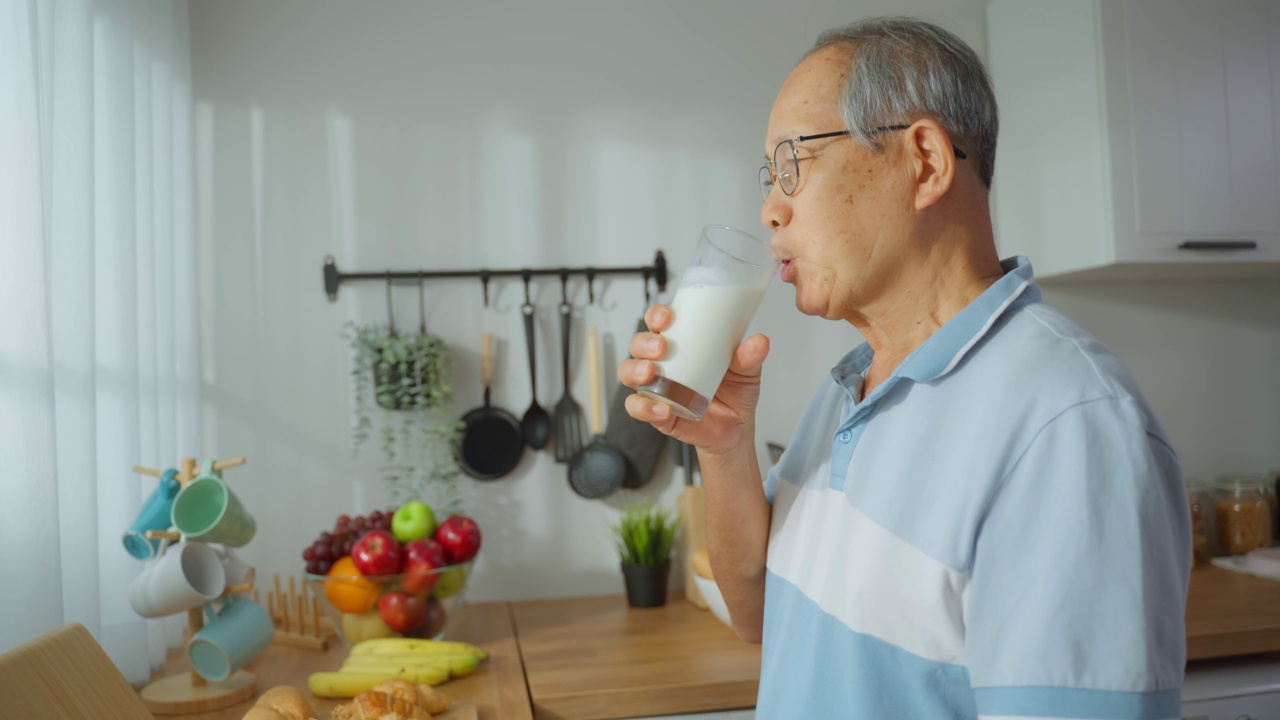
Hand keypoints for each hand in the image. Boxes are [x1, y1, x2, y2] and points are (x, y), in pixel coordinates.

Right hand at [617, 304, 769, 455]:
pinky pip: (638, 407)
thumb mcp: (746, 372)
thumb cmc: (734, 394)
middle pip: (638, 344)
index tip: (667, 317)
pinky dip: (645, 408)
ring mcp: (656, 387)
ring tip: (651, 374)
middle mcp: (663, 363)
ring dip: (635, 370)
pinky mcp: (655, 412)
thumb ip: (750, 357)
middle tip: (661, 347)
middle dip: (644, 343)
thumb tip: (759, 342)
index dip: (656, 315)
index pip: (659, 322)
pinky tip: (662, 408)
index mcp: (682, 344)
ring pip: (629, 372)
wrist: (735, 430)